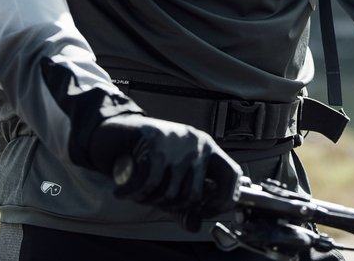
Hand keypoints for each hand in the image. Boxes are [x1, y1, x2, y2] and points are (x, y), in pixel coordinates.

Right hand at [88, 113, 241, 222]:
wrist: (121, 128)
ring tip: (139, 192)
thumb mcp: (173, 177)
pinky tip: (124, 192)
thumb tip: (194, 225)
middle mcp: (198, 144)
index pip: (232, 176)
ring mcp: (179, 142)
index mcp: (209, 149)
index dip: (223, 200)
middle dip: (170, 205)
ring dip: (150, 200)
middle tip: (154, 200)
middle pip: (194, 194)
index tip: (205, 211)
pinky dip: (134, 193)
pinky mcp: (157, 140)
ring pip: (171, 192)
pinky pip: (151, 183)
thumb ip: (183, 202)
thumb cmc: (152, 154)